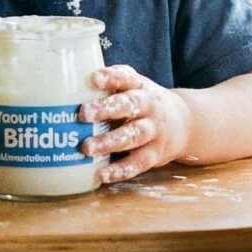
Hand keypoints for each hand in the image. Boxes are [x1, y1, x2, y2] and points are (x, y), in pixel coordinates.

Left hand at [78, 65, 192, 183]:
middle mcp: (149, 106)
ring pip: (134, 135)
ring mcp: (154, 131)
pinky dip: (121, 170)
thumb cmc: (143, 102)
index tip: (93, 78)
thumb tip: (66, 82)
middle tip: (83, 114)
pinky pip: (139, 163)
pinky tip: (103, 174)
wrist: (185, 123)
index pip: (126, 78)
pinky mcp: (156, 154)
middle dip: (106, 109)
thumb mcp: (133, 86)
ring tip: (87, 148)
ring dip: (109, 142)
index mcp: (140, 86)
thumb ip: (109, 84)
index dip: (111, 77)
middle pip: (130, 105)